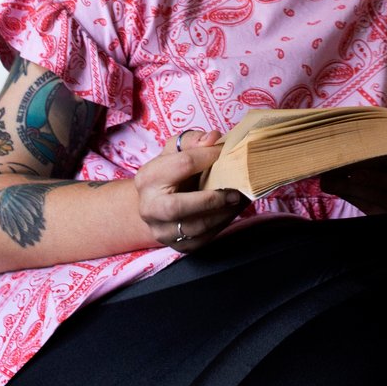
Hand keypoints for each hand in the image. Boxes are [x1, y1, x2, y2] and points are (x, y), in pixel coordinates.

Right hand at [135, 130, 248, 252]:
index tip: (227, 152)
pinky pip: (203, 239)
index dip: (209, 156)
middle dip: (210, 199)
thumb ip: (193, 141)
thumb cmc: (169, 172)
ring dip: (222, 214)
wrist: (155, 204)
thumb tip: (213, 139)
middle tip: (233, 191)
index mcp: (148, 178)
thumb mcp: (176, 150)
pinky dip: (222, 224)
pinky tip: (232, 210)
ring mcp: (162, 231)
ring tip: (239, 199)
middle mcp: (149, 208)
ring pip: (194, 228)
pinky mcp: (178, 246)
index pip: (182, 164)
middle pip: (176, 207)